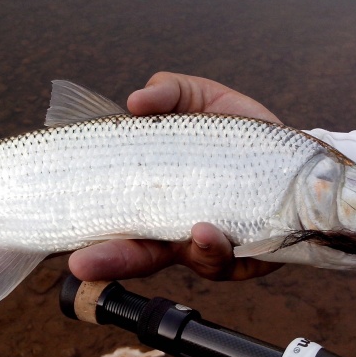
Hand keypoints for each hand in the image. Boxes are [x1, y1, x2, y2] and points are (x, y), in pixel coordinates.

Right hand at [68, 72, 284, 281]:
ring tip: (192, 232)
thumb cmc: (230, 127)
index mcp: (156, 198)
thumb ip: (164, 92)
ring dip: (185, 250)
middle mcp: (177, 228)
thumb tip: (134, 103)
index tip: (68, 244)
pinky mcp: (249, 252)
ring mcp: (212, 243)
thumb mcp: (193, 97)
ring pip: (191, 260)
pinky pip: (233, 259)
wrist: (287, 146)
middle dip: (111, 261)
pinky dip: (219, 249)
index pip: (117, 223)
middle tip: (81, 263)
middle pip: (139, 254)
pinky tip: (212, 231)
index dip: (93, 236)